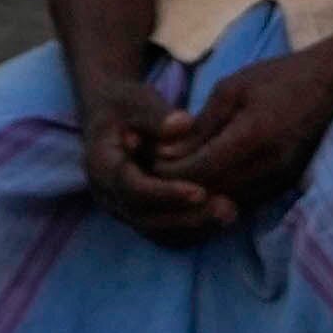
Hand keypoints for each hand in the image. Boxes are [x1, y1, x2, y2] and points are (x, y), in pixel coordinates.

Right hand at [80, 70, 232, 243]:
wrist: (114, 116)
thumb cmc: (126, 105)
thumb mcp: (137, 101)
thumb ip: (156, 115)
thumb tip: (182, 125)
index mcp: (101, 166)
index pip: (132, 189)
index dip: (165, 193)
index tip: (200, 191)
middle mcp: (109, 194)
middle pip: (145, 218)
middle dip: (186, 216)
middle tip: (226, 208)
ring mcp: (124, 208)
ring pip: (158, 230)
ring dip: (194, 225)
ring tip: (231, 212)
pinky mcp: (142, 213)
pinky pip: (166, 231)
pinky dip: (194, 228)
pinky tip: (224, 216)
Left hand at [142, 47, 332, 216]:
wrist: (332, 82)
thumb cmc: (279, 77)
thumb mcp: (231, 88)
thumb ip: (200, 125)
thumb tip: (167, 155)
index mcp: (254, 136)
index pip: (198, 170)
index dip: (168, 170)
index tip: (148, 157)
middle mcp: (270, 165)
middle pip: (210, 192)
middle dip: (178, 185)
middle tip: (154, 170)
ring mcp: (282, 178)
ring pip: (226, 201)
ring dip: (199, 193)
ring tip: (176, 174)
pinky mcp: (287, 183)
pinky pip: (245, 200)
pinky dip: (220, 193)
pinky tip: (206, 179)